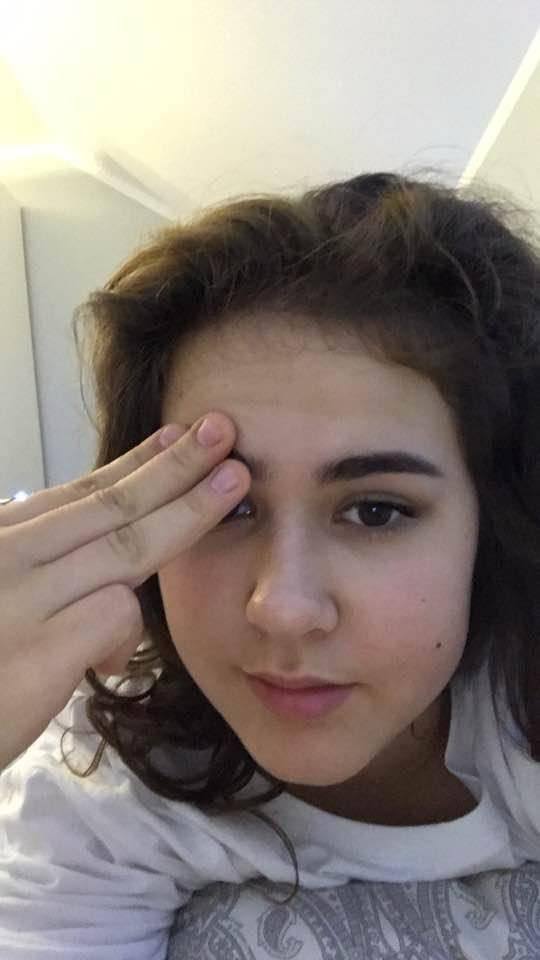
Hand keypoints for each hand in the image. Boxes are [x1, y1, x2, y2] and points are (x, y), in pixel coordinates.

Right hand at [0, 413, 249, 769]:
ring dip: (186, 511)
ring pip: (124, 546)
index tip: (179, 436)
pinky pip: (111, 616)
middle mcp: (5, 553)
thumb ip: (40, 576)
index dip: (137, 462)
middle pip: (109, 503)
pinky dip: (128, 630)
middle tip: (223, 430)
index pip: (79, 491)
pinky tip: (116, 658)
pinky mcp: (34, 654)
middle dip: (175, 464)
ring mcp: (18, 599)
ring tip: (233, 482)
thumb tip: (112, 585)